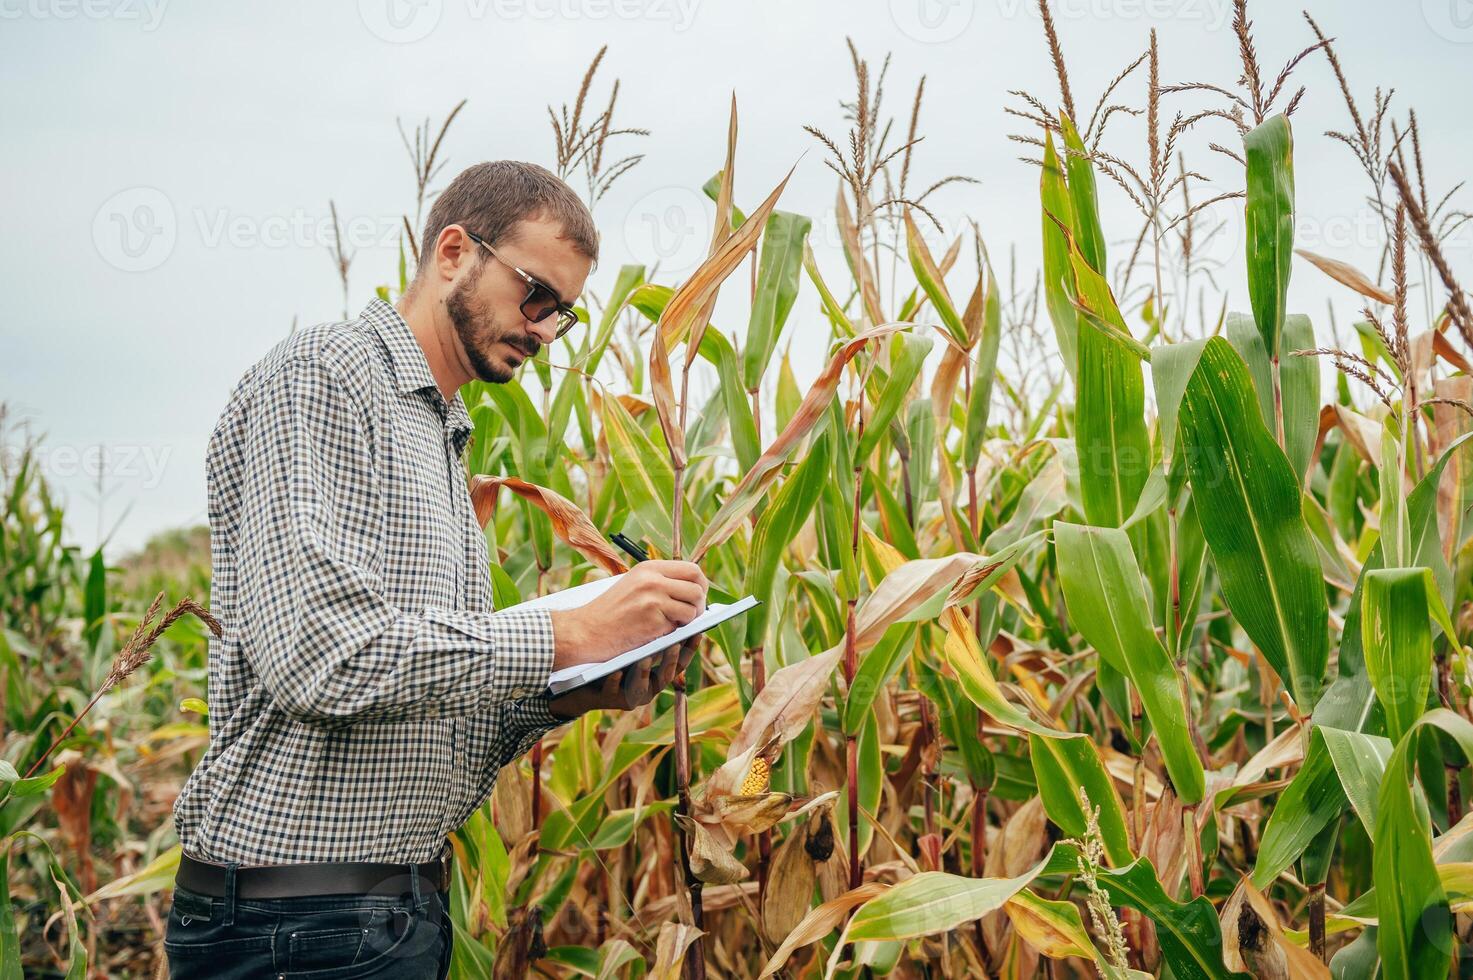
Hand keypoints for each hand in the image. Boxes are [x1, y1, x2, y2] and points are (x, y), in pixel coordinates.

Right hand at [548, 560, 707, 671]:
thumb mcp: (633, 584)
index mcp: (649, 568)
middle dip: (700, 603)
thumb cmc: (609, 612)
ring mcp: (653, 600)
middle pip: (697, 587)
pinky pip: (678, 626)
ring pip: (692, 608)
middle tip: (692, 614)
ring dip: (689, 621)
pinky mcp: (653, 621)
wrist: (585, 631)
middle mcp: (653, 580)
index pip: (692, 569)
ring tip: (673, 625)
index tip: (698, 597)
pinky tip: (657, 633)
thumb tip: (694, 589)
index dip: (701, 585)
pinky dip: (673, 633)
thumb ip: (660, 582)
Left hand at [548, 635, 698, 718]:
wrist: (582, 670)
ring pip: (643, 686)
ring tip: (644, 657)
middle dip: (672, 659)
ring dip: (645, 671)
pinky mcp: (610, 699)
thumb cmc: (612, 648)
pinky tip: (615, 671)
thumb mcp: (635, 636)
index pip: (681, 658)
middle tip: (674, 642)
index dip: (691, 647)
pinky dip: (616, 681)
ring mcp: (630, 694)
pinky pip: (614, 691)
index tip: (697, 630)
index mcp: (658, 669)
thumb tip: (673, 599)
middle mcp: (649, 684)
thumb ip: (653, 626)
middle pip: (668, 674)